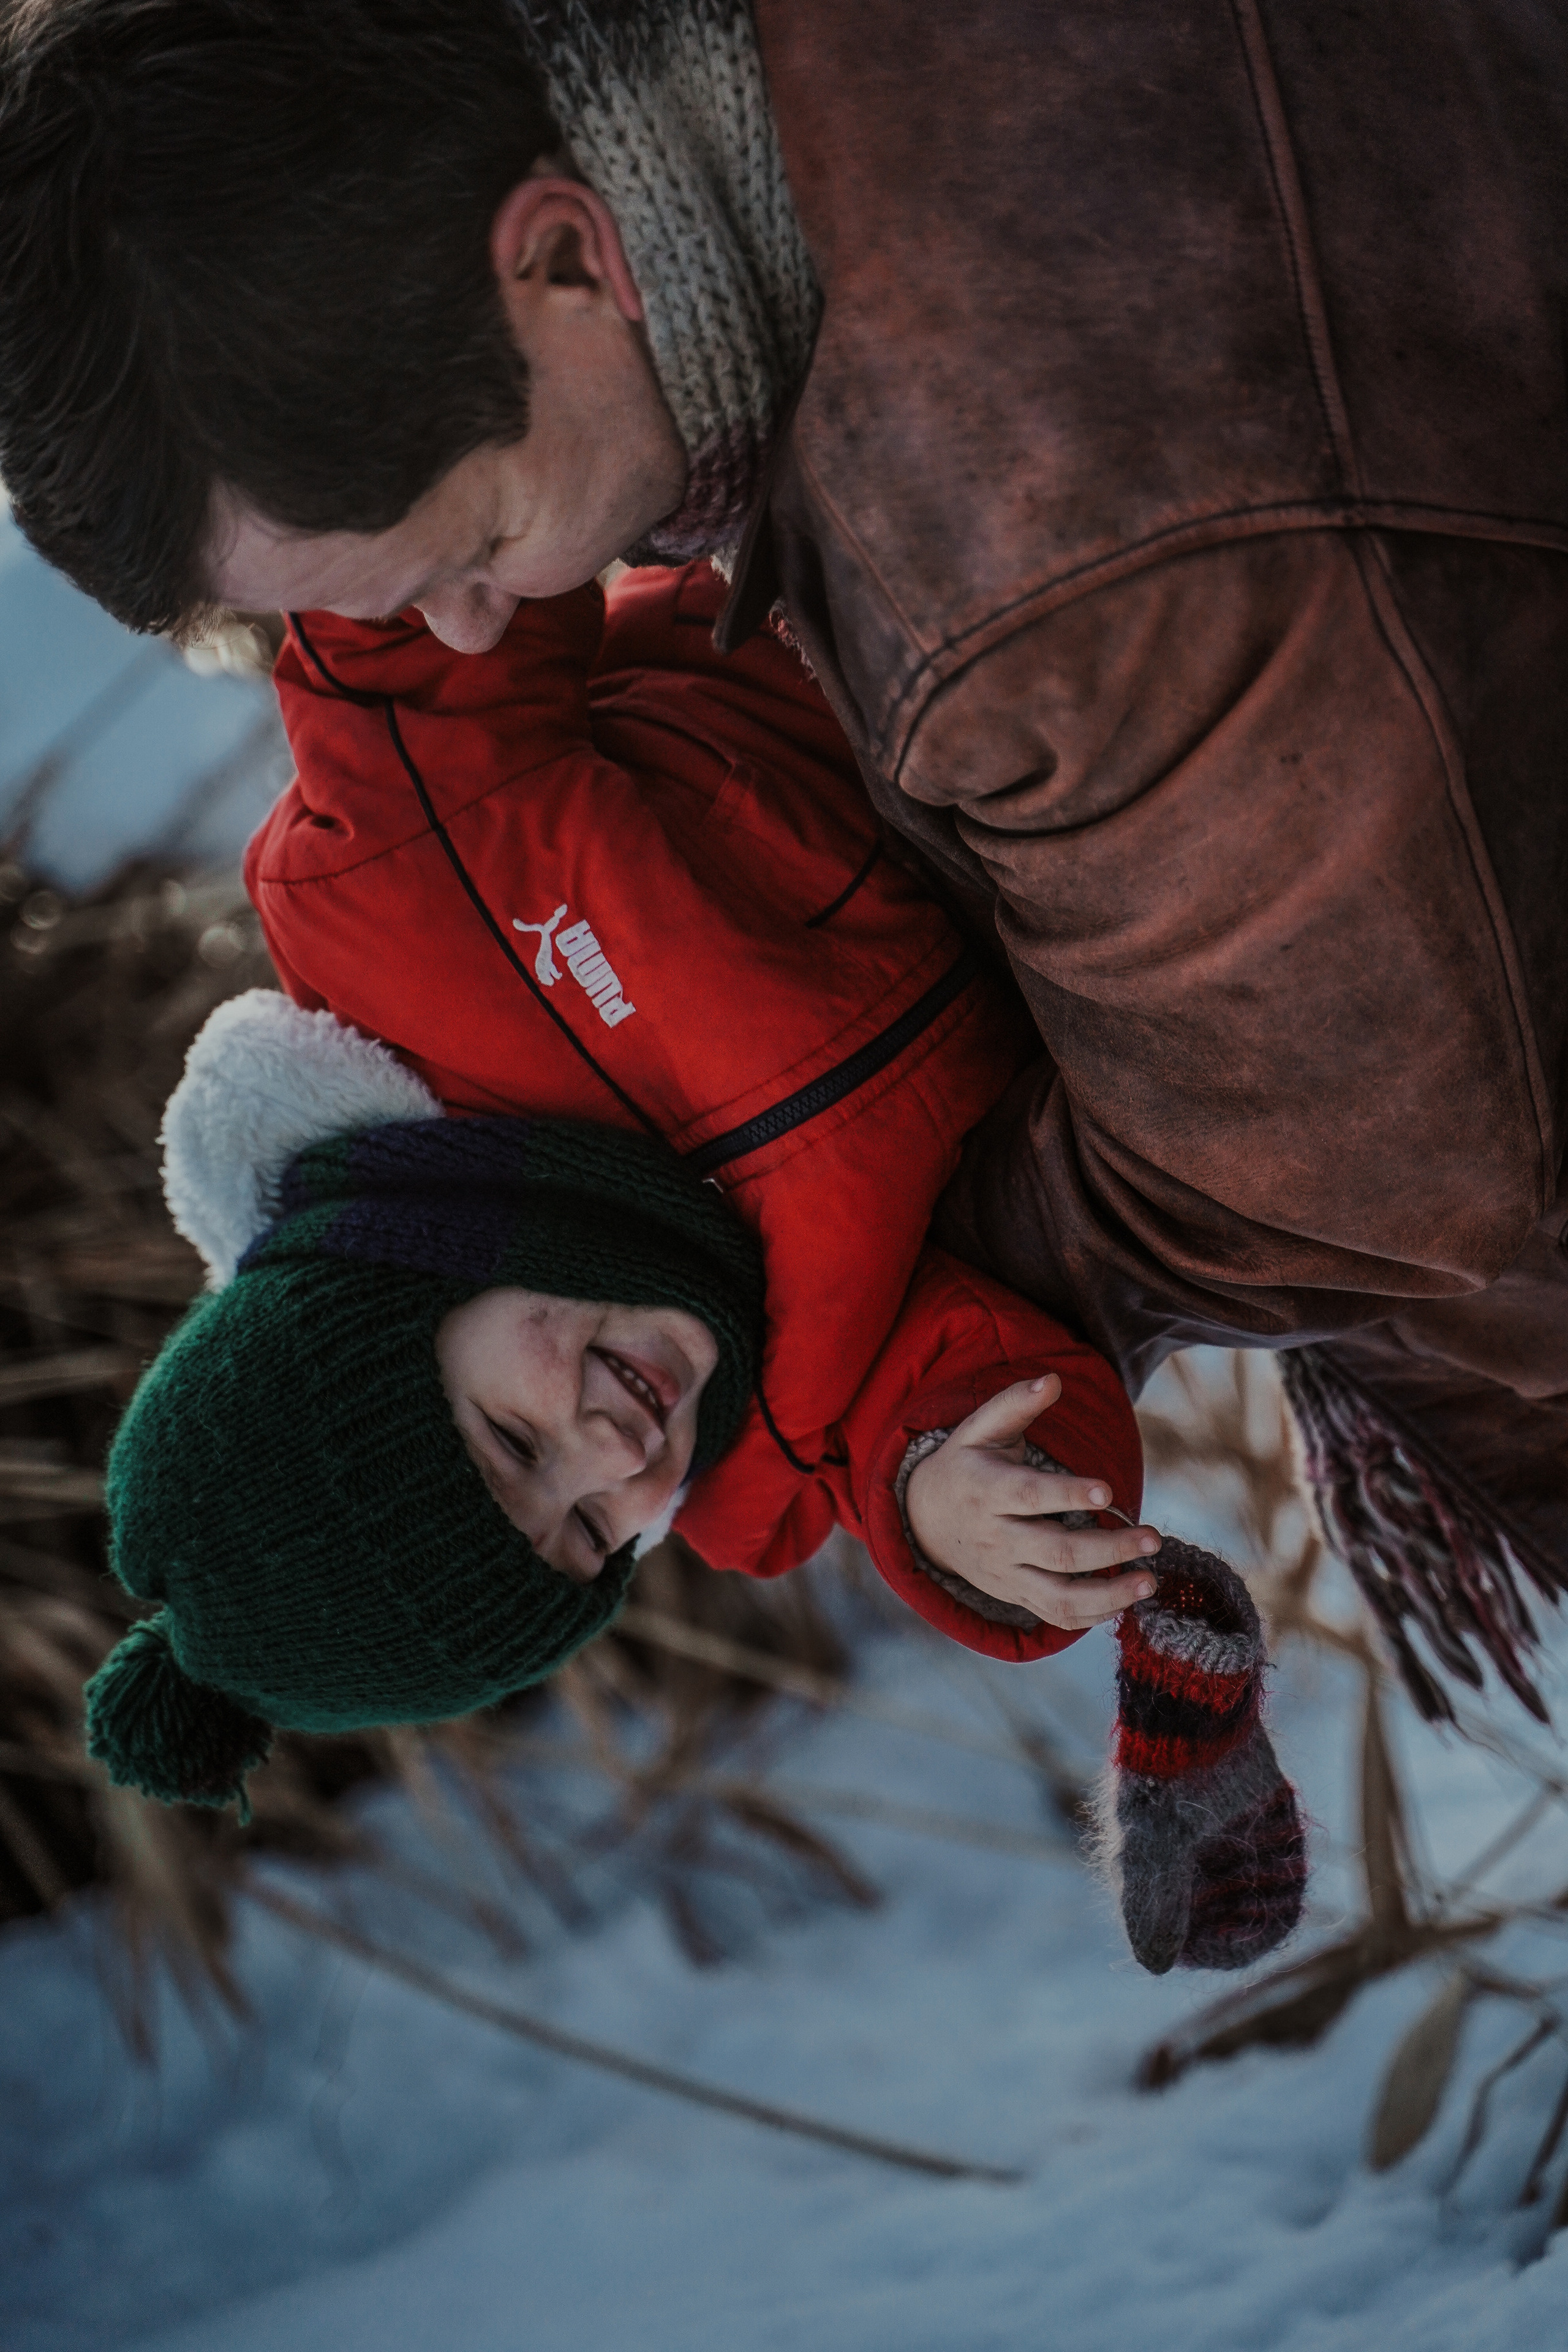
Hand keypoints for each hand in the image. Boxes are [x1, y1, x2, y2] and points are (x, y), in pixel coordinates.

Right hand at [903, 1375, 1160, 1630]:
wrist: (925, 1520)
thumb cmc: (966, 1464)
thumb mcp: (978, 1429)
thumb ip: (1015, 1404)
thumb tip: (1053, 1379)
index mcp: (985, 1491)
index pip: (1029, 1496)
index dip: (1067, 1495)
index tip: (1108, 1490)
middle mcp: (995, 1538)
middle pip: (1055, 1551)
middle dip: (1108, 1548)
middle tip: (1153, 1538)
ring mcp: (1004, 1573)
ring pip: (1058, 1596)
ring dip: (1108, 1594)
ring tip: (1149, 1581)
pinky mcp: (1014, 1594)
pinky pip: (1056, 1616)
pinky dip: (1093, 1616)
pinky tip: (1127, 1601)